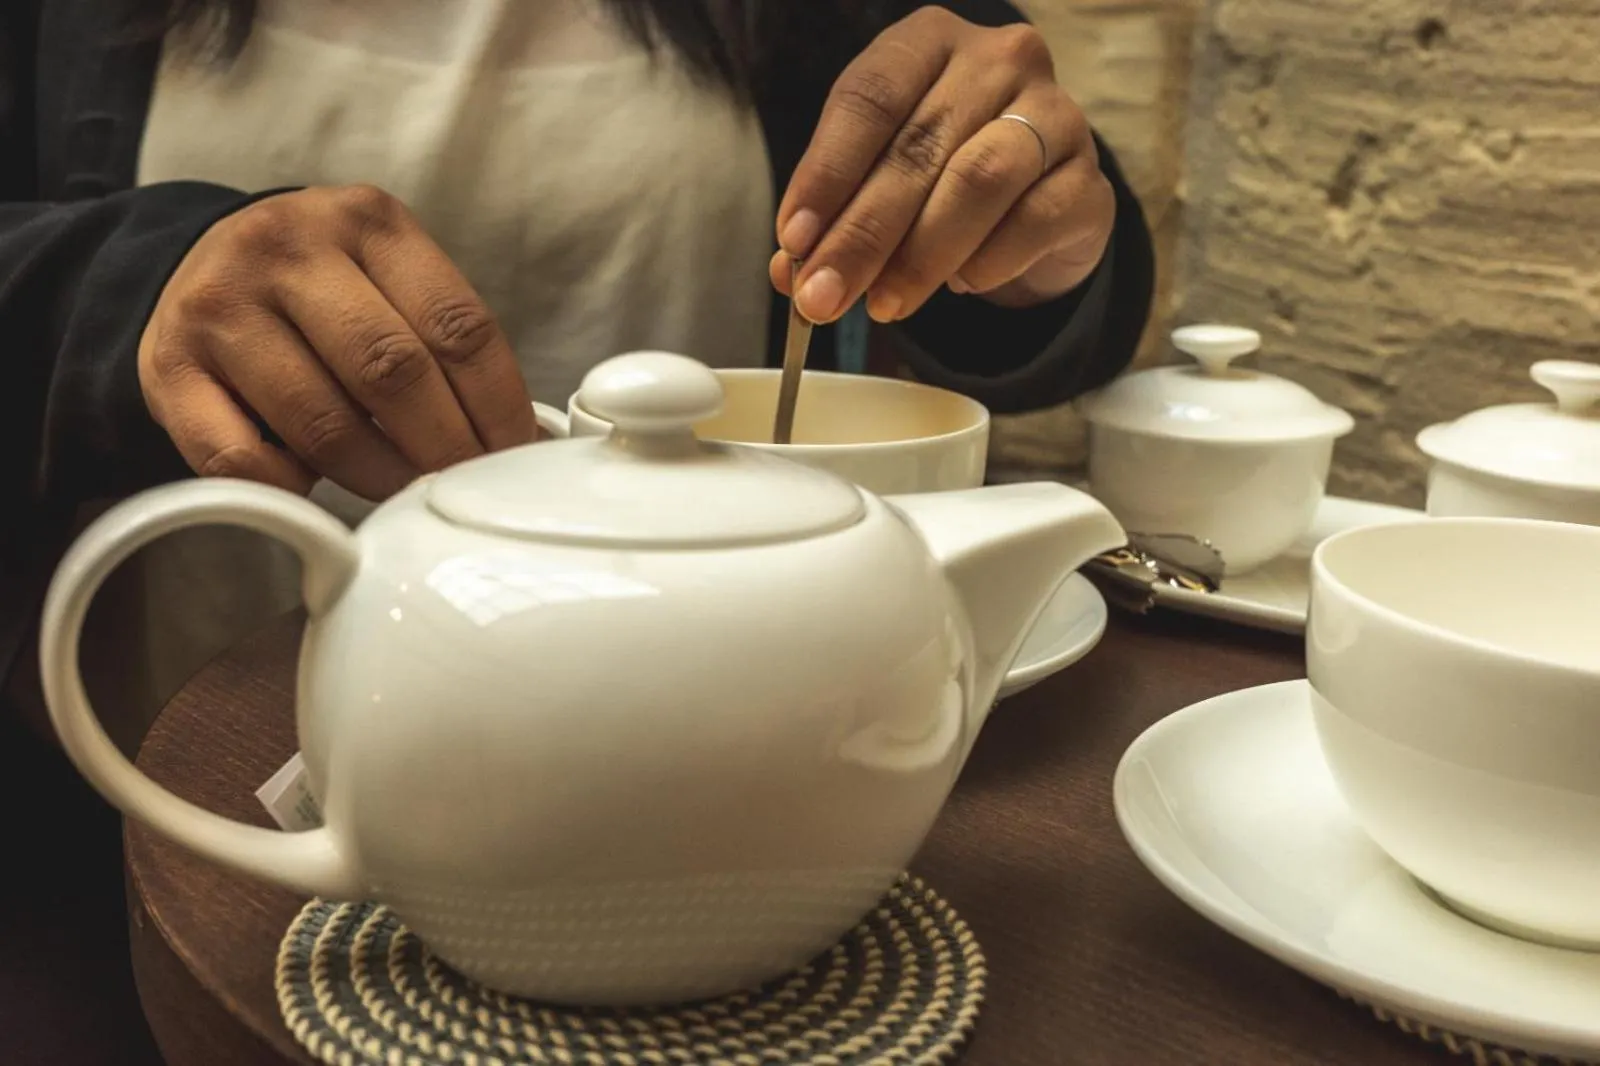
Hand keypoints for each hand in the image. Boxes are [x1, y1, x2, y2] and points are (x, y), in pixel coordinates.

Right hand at [138, 185, 536, 499]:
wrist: (198, 267)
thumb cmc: (321, 289)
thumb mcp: (386, 274)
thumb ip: (442, 335)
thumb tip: (514, 435)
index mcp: (367, 222)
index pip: (457, 325)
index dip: (497, 405)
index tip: (512, 454)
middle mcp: (288, 249)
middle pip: (393, 371)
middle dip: (442, 447)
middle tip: (458, 485)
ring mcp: (221, 305)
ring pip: (322, 422)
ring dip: (376, 476)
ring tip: (399, 492)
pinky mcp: (167, 366)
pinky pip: (239, 455)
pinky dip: (291, 486)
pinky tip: (314, 488)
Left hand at [772, 8, 1114, 323]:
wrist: (1037, 204)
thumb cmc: (941, 176)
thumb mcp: (877, 181)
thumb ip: (834, 217)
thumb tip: (792, 271)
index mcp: (929, 42)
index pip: (869, 97)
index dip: (826, 172)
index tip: (794, 239)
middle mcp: (999, 60)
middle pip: (918, 147)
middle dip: (861, 233)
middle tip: (823, 296)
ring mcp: (1055, 114)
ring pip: (979, 181)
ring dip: (920, 255)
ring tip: (883, 304)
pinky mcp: (1090, 180)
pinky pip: (1033, 222)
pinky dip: (987, 262)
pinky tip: (960, 285)